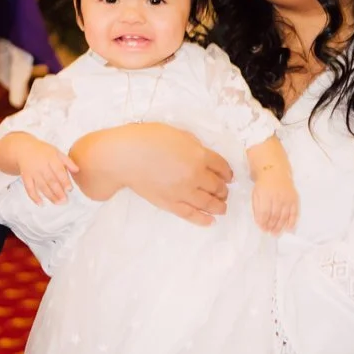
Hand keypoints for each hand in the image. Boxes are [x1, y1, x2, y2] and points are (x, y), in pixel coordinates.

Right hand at [18, 136, 79, 204]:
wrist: (24, 149)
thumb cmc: (43, 151)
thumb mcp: (56, 152)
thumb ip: (67, 161)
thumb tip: (77, 170)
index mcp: (50, 158)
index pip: (58, 170)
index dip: (64, 180)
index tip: (69, 189)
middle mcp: (41, 165)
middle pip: (50, 180)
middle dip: (58, 191)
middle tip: (65, 200)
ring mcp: (33, 172)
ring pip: (41, 186)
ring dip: (50, 196)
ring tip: (58, 203)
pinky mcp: (26, 177)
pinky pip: (29, 188)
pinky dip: (34, 197)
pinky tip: (41, 204)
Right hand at [73, 123, 231, 224]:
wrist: (125, 157)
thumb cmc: (147, 139)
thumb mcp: (176, 133)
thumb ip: (193, 144)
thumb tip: (201, 153)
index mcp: (198, 155)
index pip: (222, 166)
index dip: (228, 172)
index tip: (229, 176)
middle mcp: (195, 175)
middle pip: (218, 186)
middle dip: (223, 190)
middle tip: (224, 191)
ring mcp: (183, 192)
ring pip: (208, 203)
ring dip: (219, 206)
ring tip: (222, 207)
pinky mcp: (171, 204)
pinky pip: (191, 215)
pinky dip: (203, 219)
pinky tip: (210, 221)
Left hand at [252, 174, 298, 234]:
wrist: (275, 172)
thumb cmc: (263, 185)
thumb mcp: (256, 194)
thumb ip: (257, 209)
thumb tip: (259, 222)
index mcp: (265, 195)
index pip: (264, 213)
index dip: (263, 223)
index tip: (262, 229)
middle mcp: (277, 197)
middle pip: (274, 216)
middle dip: (271, 226)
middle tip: (269, 232)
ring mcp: (287, 198)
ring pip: (284, 216)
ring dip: (280, 227)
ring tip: (276, 233)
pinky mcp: (294, 199)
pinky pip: (294, 213)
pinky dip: (292, 222)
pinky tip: (289, 229)